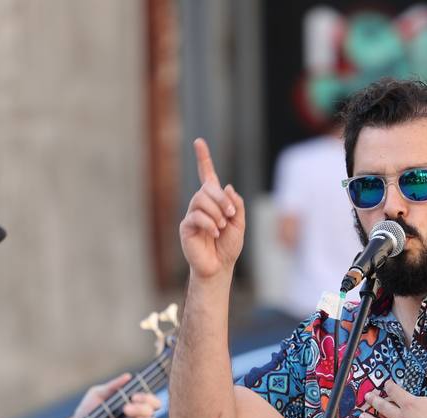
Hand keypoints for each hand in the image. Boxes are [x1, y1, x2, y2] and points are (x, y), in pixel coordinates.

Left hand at [75, 374, 162, 417]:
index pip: (149, 398)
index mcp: (131, 403)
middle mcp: (136, 416)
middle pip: (154, 409)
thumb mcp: (97, 394)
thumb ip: (112, 386)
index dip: (147, 396)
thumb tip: (128, 376)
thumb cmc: (87, 411)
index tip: (133, 397)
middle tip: (126, 409)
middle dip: (144, 408)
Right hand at [178, 138, 245, 280]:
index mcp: (214, 201)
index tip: (199, 142)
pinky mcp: (186, 227)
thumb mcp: (239, 223)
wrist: (219, 267)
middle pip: (207, 188)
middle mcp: (201, 205)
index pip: (207, 176)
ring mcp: (192, 215)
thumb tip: (227, 186)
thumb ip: (236, 204)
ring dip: (216, 213)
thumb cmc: (229, 246)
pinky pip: (196, 216)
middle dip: (222, 199)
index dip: (203, 159)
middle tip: (231, 215)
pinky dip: (209, 223)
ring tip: (222, 227)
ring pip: (201, 200)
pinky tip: (214, 233)